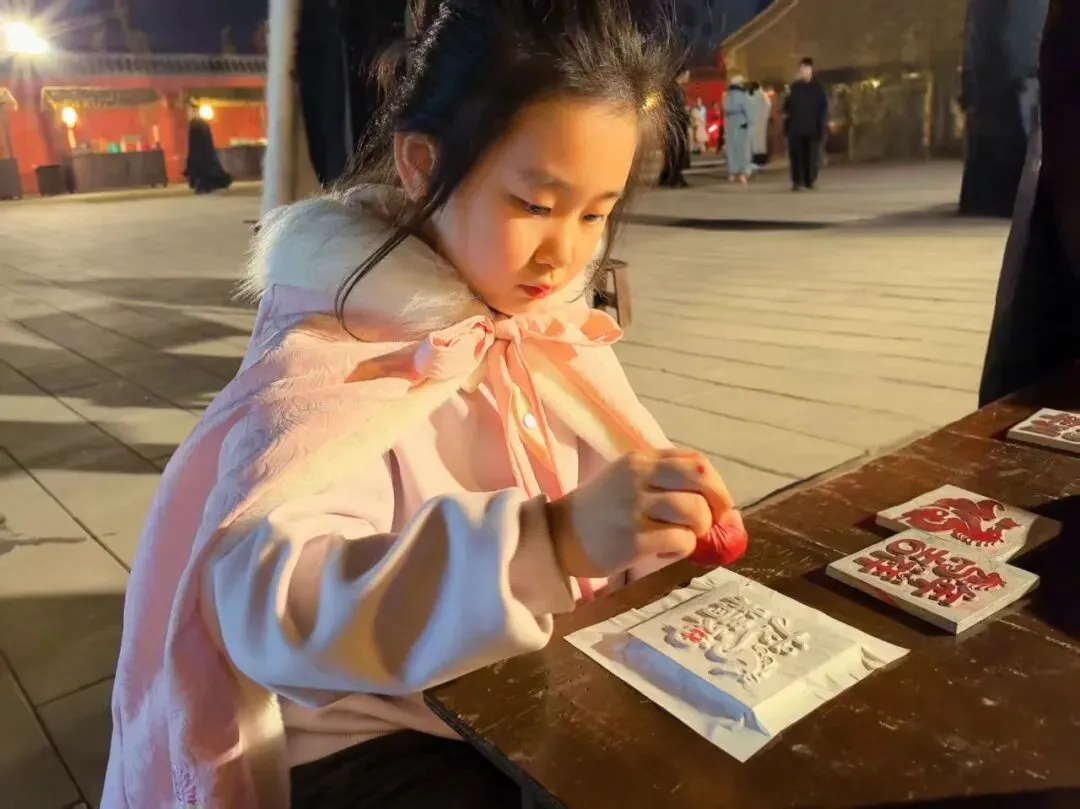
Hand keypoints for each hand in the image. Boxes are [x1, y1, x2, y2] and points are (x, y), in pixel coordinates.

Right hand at [547, 449, 733, 578]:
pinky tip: (665, 551)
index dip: (717, 483)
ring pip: (695, 511)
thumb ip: (663, 477)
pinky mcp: (634, 540)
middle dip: (717, 504)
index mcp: (640, 460)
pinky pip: (681, 541)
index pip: (696, 461)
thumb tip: (715, 498)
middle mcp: (638, 478)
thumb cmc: (601, 509)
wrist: (559, 536)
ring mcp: (635, 508)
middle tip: (710, 522)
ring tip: (683, 536)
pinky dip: (682, 549)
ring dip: (699, 529)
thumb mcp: (627, 478)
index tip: (719, 502)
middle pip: (701, 480)